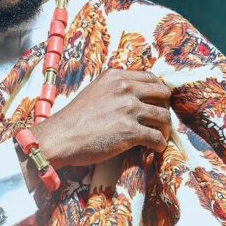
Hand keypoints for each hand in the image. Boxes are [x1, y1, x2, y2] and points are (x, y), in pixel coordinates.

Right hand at [35, 69, 171, 168]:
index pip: (151, 77)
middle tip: (161, 119)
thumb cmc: (75, 118)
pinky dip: (160, 144)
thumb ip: (116, 88)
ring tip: (160, 136)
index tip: (158, 102)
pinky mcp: (130, 131)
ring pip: (163, 116)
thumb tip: (138, 96)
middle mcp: (124, 88)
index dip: (158, 91)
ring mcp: (128, 109)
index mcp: (116, 76)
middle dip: (165, 107)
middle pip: (163, 93)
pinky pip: (157, 137)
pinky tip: (155, 148)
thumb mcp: (95, 91)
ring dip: (165, 128)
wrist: (60, 137)